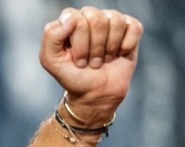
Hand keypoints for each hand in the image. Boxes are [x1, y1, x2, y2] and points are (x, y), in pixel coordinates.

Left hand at [39, 7, 143, 122]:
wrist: (95, 93)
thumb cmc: (73, 76)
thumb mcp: (51, 61)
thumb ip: (51, 37)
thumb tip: (71, 19)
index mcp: (69, 20)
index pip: (76, 19)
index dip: (80, 43)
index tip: (78, 60)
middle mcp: (90, 16)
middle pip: (97, 19)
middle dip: (94, 48)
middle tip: (91, 62)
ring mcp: (111, 20)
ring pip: (116, 21)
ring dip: (110, 48)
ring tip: (103, 59)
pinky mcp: (130, 28)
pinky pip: (134, 27)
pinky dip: (127, 45)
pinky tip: (119, 53)